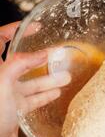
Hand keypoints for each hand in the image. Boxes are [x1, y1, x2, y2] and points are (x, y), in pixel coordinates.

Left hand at [0, 22, 70, 136]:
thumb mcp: (3, 82)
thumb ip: (21, 64)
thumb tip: (43, 53)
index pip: (0, 39)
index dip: (17, 31)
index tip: (36, 27)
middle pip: (20, 61)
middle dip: (40, 58)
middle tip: (58, 54)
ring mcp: (6, 94)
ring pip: (29, 81)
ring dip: (48, 79)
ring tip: (67, 77)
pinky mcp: (13, 109)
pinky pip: (31, 98)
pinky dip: (44, 95)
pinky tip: (57, 93)